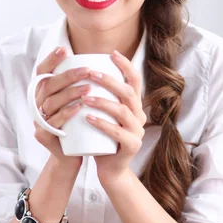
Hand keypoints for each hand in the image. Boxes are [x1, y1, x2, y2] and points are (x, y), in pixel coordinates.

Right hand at [33, 47, 91, 170]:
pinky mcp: (43, 135)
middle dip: (68, 75)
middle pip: (48, 85)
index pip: (42, 72)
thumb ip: (79, 84)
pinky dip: (67, 113)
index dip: (51, 60)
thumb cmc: (77, 126)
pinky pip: (54, 122)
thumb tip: (98, 61)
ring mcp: (38, 120)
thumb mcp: (75, 102)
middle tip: (87, 70)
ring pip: (51, 102)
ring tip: (89, 87)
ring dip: (70, 93)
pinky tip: (79, 107)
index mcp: (43, 93)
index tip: (65, 50)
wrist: (71, 156)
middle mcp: (37, 104)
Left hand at [81, 50, 145, 180]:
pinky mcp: (131, 146)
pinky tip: (88, 118)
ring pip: (123, 111)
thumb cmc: (102, 138)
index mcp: (134, 105)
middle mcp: (139, 116)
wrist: (110, 169)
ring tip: (85, 97)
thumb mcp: (104, 114)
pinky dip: (102, 124)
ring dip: (103, 102)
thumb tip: (83, 70)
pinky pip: (118, 133)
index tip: (111, 54)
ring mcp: (137, 132)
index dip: (126, 65)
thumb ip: (101, 97)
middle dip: (109, 80)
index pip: (135, 80)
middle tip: (90, 72)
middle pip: (128, 92)